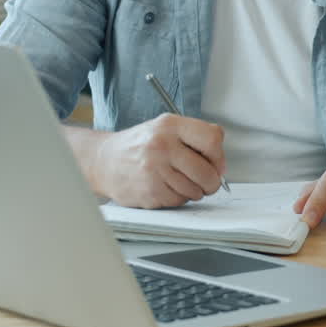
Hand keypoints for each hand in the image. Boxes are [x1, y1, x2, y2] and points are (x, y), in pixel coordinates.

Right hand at [92, 113, 224, 208]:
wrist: (104, 160)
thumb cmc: (140, 145)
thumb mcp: (166, 128)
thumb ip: (196, 138)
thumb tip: (221, 166)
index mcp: (170, 125)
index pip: (212, 140)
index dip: (219, 156)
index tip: (216, 163)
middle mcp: (161, 146)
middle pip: (207, 172)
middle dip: (211, 181)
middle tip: (206, 181)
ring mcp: (153, 170)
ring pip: (194, 191)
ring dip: (193, 191)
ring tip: (179, 181)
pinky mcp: (148, 192)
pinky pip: (178, 201)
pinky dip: (177, 198)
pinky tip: (165, 187)